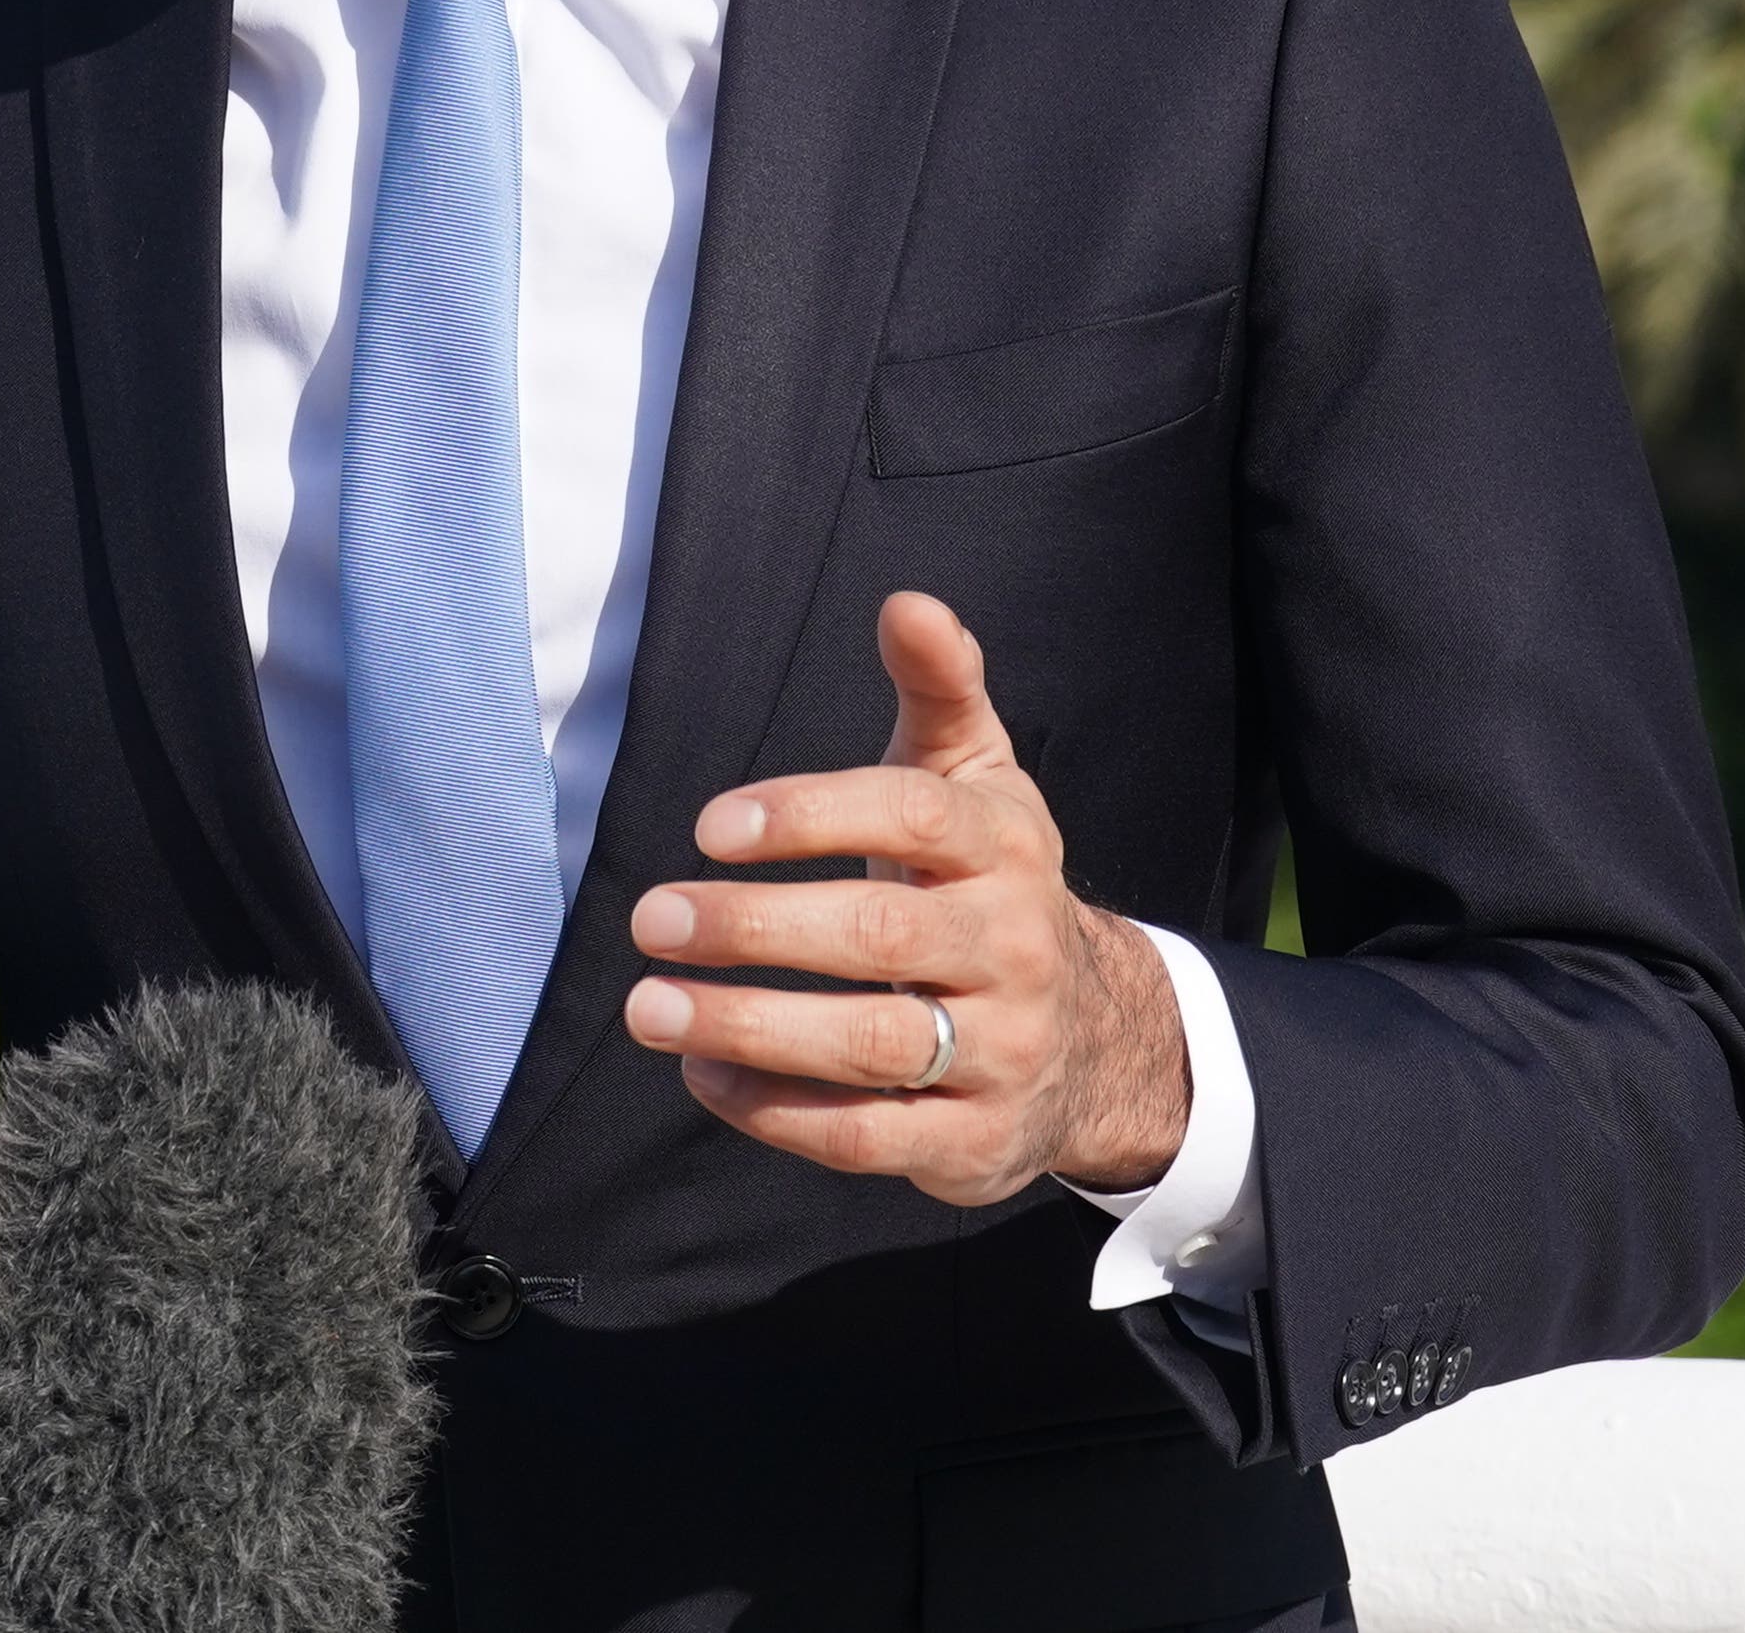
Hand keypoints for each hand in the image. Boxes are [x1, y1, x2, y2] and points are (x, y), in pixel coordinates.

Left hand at [619, 591, 1189, 1205]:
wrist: (1094, 1038)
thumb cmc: (987, 884)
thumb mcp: (976, 778)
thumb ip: (939, 688)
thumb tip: (908, 601)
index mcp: (1006, 845)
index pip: (913, 817)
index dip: (809, 815)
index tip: (708, 827)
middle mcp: (1014, 946)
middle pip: (881, 938)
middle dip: (754, 927)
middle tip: (651, 918)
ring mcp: (1001, 1051)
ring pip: (872, 1046)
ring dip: (749, 1027)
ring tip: (650, 1005)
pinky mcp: (974, 1142)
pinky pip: (869, 1135)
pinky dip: (778, 1111)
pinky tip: (704, 1072)